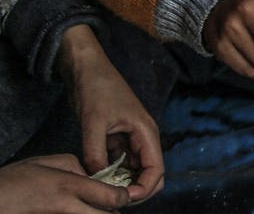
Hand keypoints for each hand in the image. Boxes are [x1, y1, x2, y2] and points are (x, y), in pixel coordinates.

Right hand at [0, 154, 129, 212]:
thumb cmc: (14, 180)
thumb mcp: (46, 162)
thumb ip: (75, 167)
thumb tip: (91, 177)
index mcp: (70, 186)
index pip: (113, 197)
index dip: (123, 197)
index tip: (121, 194)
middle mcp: (68, 208)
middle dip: (112, 213)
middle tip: (109, 206)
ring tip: (89, 207)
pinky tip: (73, 211)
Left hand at [56, 27, 164, 202]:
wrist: (87, 69)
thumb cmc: (96, 89)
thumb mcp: (93, 122)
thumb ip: (95, 152)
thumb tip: (96, 178)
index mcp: (146, 132)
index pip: (155, 169)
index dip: (144, 188)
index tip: (123, 199)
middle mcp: (143, 138)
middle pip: (150, 173)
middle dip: (137, 190)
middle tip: (113, 200)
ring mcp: (130, 140)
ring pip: (135, 171)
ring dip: (123, 183)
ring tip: (103, 191)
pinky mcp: (117, 139)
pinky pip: (120, 164)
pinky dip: (112, 174)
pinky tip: (97, 179)